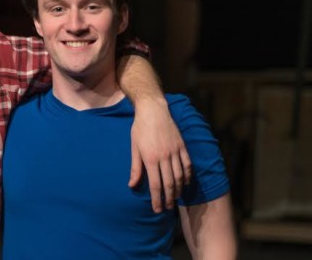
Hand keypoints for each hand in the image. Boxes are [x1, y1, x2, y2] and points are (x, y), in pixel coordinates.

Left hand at [128, 98, 191, 212]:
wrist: (153, 110)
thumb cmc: (140, 129)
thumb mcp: (134, 148)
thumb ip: (135, 168)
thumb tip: (132, 185)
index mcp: (150, 158)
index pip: (155, 184)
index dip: (157, 199)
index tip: (157, 209)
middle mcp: (164, 157)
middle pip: (169, 183)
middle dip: (169, 198)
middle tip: (168, 208)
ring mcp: (175, 151)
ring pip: (180, 176)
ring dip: (178, 189)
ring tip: (176, 198)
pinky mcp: (182, 146)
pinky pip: (188, 165)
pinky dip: (188, 176)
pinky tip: (185, 183)